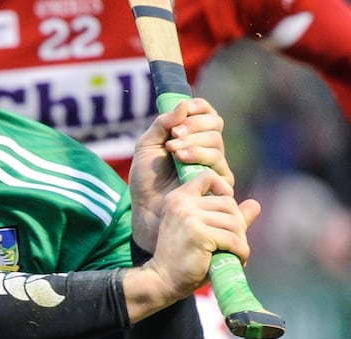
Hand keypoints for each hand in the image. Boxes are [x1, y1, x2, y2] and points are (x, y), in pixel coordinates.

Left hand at [129, 98, 235, 251]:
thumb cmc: (146, 180)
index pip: (207, 114)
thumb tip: (183, 104)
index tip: (187, 108)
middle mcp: (207, 149)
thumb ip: (161, 124)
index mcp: (192, 137)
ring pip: (216, 143)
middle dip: (193, 125)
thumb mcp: (146, 146)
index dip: (200, 108)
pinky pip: (217, 163)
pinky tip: (181, 160)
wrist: (145, 209)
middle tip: (174, 135)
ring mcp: (214, 166)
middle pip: (215, 125)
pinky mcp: (219, 184)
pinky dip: (199, 156)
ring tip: (173, 151)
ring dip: (193, 142)